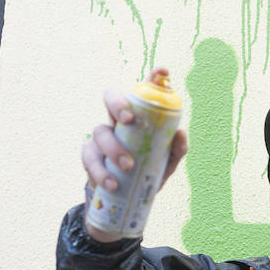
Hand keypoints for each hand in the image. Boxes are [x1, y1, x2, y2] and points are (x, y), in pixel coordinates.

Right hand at [82, 68, 187, 240]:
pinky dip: (101, 170)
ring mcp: (101, 136)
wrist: (125, 198)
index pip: (144, 92)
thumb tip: (180, 132)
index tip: (163, 71)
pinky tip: (113, 182)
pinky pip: (90, 157)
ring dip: (114, 148)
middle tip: (129, 120)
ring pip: (100, 131)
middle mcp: (118, 121)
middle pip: (110, 97)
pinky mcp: (89, 155)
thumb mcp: (167, 162)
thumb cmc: (148, 171)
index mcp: (140, 118)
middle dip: (118, 104)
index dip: (154, 78)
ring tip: (128, 166)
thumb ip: (176, 149)